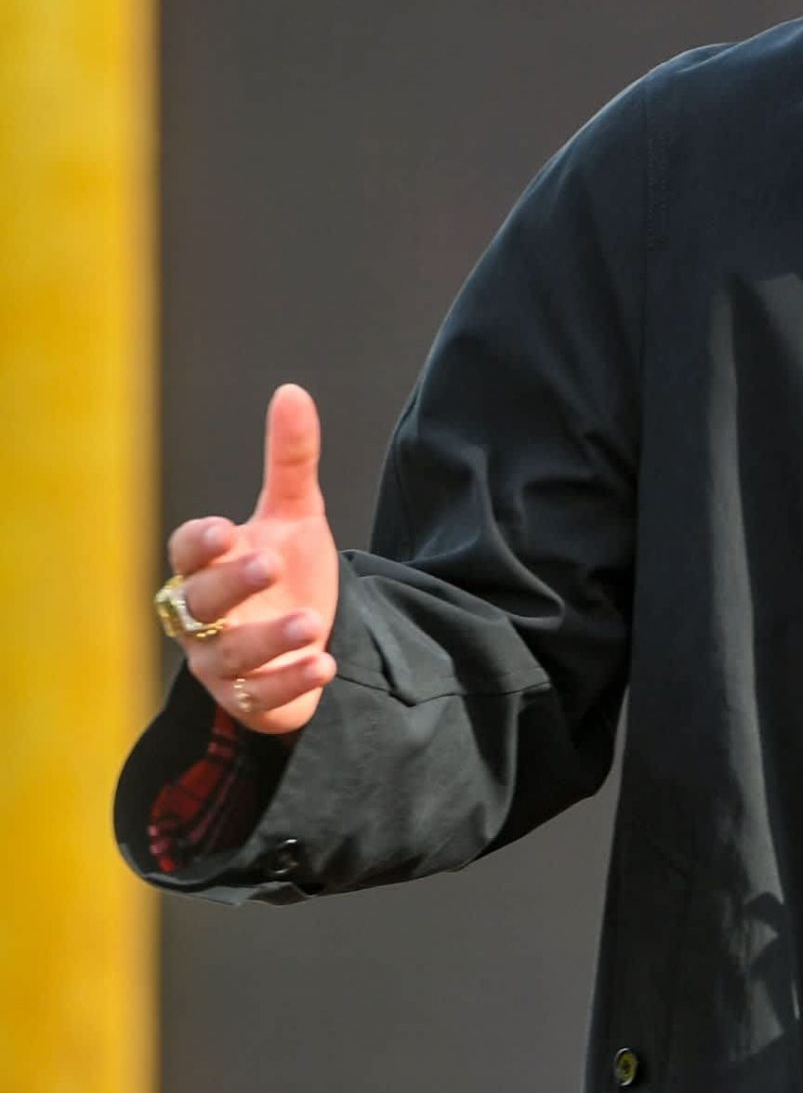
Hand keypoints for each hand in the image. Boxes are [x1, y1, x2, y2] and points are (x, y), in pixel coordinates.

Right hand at [162, 384, 339, 735]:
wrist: (307, 639)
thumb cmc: (286, 571)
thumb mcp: (296, 515)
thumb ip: (291, 460)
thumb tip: (292, 391)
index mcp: (209, 566)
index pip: (187, 552)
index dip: (200, 542)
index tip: (226, 528)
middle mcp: (204, 617)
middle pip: (201, 602)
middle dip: (231, 584)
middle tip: (269, 563)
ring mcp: (222, 662)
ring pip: (231, 656)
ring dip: (269, 638)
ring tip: (311, 622)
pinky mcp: (250, 701)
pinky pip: (260, 699)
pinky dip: (289, 684)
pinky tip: (324, 665)